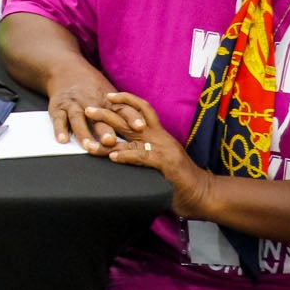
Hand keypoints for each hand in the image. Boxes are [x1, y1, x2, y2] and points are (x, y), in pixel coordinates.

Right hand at [43, 70, 143, 155]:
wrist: (65, 70)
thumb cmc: (91, 88)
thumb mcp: (108, 95)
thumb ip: (122, 111)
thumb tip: (144, 131)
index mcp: (106, 100)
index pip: (122, 109)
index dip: (132, 117)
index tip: (140, 127)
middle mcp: (90, 102)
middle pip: (99, 117)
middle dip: (105, 129)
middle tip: (111, 141)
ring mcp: (73, 104)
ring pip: (78, 119)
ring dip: (83, 133)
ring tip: (89, 146)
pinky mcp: (57, 108)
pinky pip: (58, 119)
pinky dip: (60, 129)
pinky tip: (63, 140)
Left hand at [87, 92, 214, 216]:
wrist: (203, 193)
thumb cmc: (179, 179)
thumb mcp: (159, 159)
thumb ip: (143, 152)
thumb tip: (120, 151)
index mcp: (158, 134)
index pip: (142, 109)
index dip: (126, 100)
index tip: (108, 96)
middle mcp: (159, 137)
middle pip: (130, 119)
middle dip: (106, 113)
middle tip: (87, 110)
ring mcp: (163, 149)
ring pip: (131, 138)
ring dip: (108, 139)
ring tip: (89, 142)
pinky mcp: (166, 163)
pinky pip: (142, 156)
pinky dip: (126, 156)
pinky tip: (113, 157)